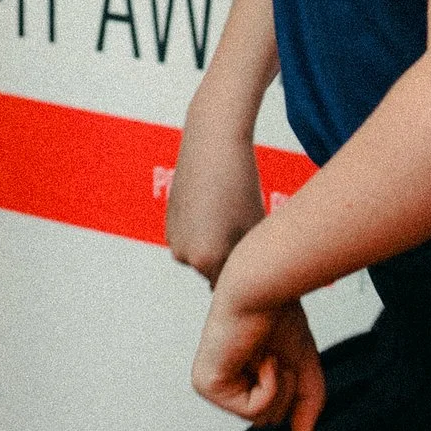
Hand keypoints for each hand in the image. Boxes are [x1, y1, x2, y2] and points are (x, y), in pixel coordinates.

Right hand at [166, 97, 268, 283]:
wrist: (211, 145)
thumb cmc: (241, 186)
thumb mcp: (254, 228)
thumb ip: (251, 261)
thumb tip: (259, 283)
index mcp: (208, 260)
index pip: (233, 286)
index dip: (249, 276)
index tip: (262, 265)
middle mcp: (184, 256)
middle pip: (217, 273)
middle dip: (231, 262)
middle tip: (250, 236)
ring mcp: (174, 240)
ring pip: (203, 257)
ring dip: (217, 247)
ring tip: (234, 218)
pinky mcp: (169, 224)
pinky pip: (191, 240)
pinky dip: (204, 232)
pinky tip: (218, 209)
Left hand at [192, 232, 326, 430]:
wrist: (262, 288)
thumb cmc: (279, 316)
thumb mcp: (302, 366)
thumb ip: (305, 403)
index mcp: (237, 376)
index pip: (273, 411)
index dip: (290, 387)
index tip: (281, 353)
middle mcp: (220, 382)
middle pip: (268, 419)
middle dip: (286, 388)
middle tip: (275, 353)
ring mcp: (210, 385)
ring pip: (262, 418)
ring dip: (278, 385)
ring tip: (267, 354)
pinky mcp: (207, 385)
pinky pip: (252, 410)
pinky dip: (269, 385)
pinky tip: (261, 358)